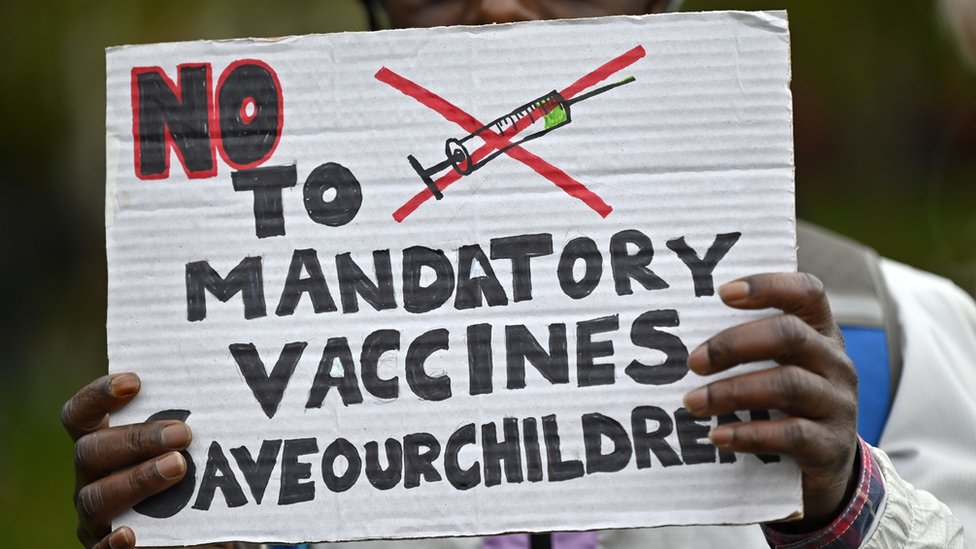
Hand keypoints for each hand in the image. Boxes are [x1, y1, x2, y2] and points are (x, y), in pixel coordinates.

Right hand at [61, 373, 231, 547]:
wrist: (198, 531)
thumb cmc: (191, 478)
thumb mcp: (187, 450)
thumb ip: (188, 427)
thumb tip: (226, 391)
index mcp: (103, 444)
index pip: (80, 415)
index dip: (97, 395)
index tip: (134, 382)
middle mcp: (91, 478)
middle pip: (90, 452)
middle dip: (136, 439)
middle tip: (183, 433)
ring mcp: (95, 516)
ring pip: (95, 498)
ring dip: (137, 480)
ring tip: (178, 467)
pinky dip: (113, 542)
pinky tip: (131, 534)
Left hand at [683, 273, 858, 530]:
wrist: (829, 463)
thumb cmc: (786, 400)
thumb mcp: (778, 366)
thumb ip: (748, 344)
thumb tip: (677, 334)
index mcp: (820, 332)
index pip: (806, 291)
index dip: (768, 286)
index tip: (722, 293)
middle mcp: (835, 362)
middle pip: (789, 335)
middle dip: (733, 345)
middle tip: (693, 362)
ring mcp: (838, 403)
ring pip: (787, 385)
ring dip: (731, 392)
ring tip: (693, 402)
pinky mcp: (831, 444)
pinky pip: (790, 434)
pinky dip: (749, 434)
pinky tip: (717, 436)